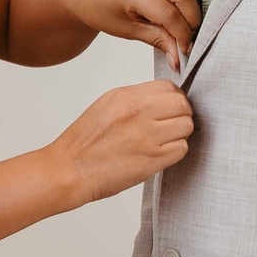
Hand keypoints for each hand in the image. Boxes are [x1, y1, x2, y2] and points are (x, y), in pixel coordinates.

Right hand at [47, 80, 192, 204]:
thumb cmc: (84, 142)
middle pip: (182, 105)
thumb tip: (161, 100)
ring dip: (180, 133)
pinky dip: (175, 151)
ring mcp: (147, 138)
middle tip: (171, 123)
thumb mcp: (107, 105)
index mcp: (127, 97)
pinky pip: (181, 149)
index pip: (169, 87)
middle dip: (182, 113)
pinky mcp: (152, 161)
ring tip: (165, 140)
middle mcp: (139, 113)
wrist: (70, 169)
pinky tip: (161, 153)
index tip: (169, 107)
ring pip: (186, 127)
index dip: (174, 97)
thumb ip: (136, 99)